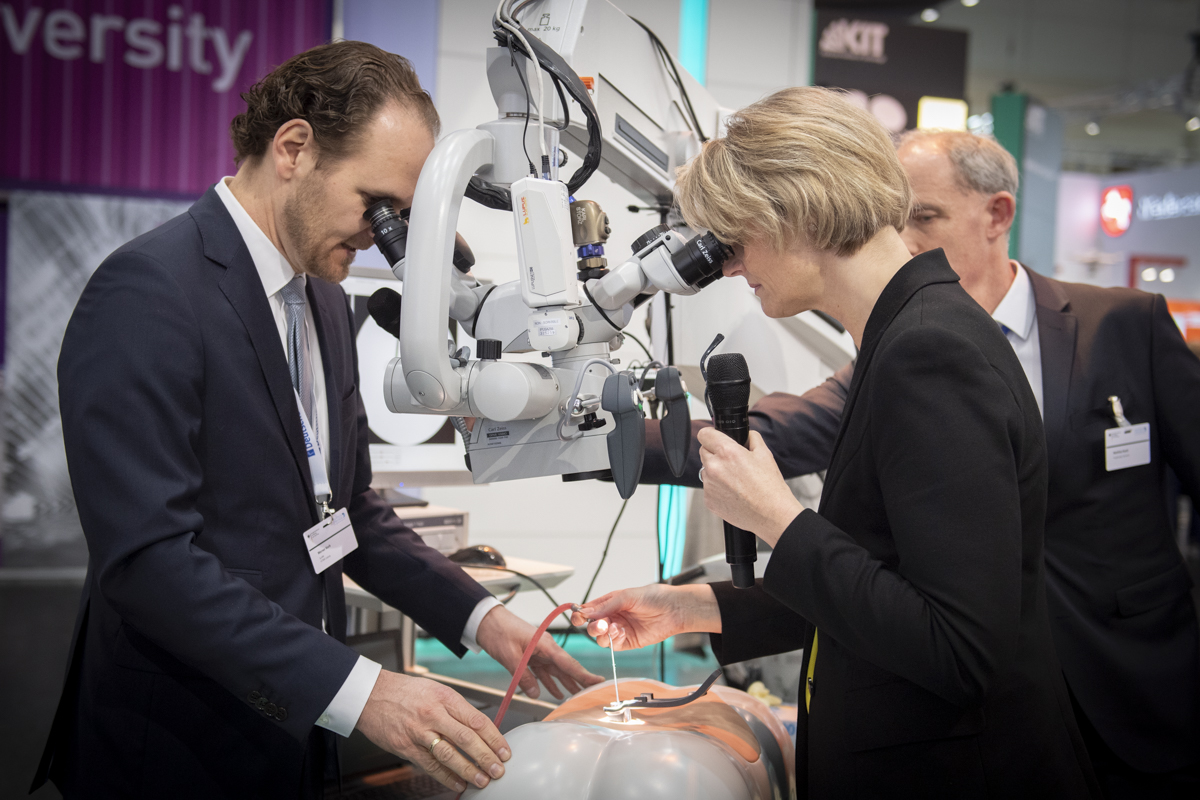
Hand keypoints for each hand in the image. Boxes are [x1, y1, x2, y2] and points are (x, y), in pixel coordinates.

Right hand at [355, 670, 508, 792]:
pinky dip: (446, 777)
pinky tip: (458, 783)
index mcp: (445, 697)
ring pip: (450, 754)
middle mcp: (434, 713)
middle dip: (486, 756)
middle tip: (498, 769)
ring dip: (469, 770)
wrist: (370, 694)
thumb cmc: (405, 691)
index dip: (494, 738)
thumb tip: (479, 729)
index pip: (477, 720)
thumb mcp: (435, 689)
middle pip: (467, 738)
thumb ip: (456, 708)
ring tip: (482, 780)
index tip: (504, 750)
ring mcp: (419, 731)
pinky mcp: (405, 746)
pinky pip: (430, 765)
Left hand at [475, 605, 603, 699]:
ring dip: (565, 684)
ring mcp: (538, 652)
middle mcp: (545, 648)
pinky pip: (543, 671)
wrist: (484, 620)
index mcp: (545, 644)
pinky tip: (554, 692)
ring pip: (556, 671)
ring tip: (576, 698)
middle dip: (579, 682)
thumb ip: (524, 676)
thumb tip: (536, 694)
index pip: (568, 663)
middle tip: (591, 695)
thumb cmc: (498, 631)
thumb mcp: (510, 656)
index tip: (598, 682)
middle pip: (566, 668)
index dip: (584, 675)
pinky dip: (548, 682)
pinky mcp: (529, 655)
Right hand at [571, 583, 720, 650]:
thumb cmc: (653, 597)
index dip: (580, 614)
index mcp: (609, 603)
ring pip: (601, 638)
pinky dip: (613, 640)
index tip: (577, 617)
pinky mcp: (628, 642)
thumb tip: (585, 612)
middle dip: (592, 626)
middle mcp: (612, 617)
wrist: (673, 609)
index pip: (588, 610)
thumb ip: (605, 605)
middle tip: (600, 623)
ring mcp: (619, 630)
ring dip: (602, 634)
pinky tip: (621, 632)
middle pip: (592, 626)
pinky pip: (613, 645)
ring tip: (613, 627)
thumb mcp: (626, 596)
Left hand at [698, 428, 803, 546]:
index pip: (704, 434)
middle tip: (732, 462)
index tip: (714, 438)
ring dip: (715, 472)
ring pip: (705, 471)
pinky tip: (733, 493)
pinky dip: (717, 489)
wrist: (771, 515)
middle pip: (703, 451)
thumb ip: (752, 438)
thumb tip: (745, 434)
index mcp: (727, 452)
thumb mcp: (765, 454)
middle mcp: (714, 467)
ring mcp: (709, 485)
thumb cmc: (769, 487)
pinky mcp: (708, 500)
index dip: (711, 435)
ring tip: (735, 480)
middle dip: (715, 453)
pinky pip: (709, 488)